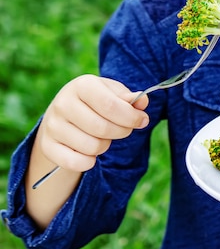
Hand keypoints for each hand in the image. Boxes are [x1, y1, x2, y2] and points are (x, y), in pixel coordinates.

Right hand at [35, 74, 149, 172]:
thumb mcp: (112, 93)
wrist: (63, 115)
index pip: (111, 106)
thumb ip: (129, 98)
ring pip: (93, 147)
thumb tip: (142, 101)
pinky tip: (89, 152)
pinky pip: (77, 162)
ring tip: (102, 136)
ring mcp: (53, 125)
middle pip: (103, 128)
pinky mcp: (48, 146)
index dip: (132, 117)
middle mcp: (63, 103)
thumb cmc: (95, 102)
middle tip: (124, 129)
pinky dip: (89, 162)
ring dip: (105, 145)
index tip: (142, 121)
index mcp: (82, 85)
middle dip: (122, 132)